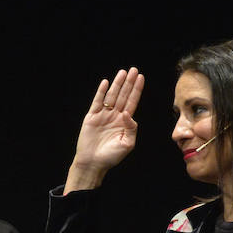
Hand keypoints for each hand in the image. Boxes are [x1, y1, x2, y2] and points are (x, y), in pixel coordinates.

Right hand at [65, 67, 144, 192]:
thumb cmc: (111, 156)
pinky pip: (97, 102)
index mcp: (124, 122)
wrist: (93, 163)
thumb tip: (128, 113)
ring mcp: (103, 116)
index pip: (132, 102)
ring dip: (117, 84)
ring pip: (111, 96)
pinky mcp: (92, 117)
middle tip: (134, 70)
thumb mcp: (128, 144)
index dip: (137, 90)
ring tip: (122, 72)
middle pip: (123, 95)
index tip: (141, 78)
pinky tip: (105, 83)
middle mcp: (114, 116)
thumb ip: (131, 128)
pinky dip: (101, 92)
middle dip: (129, 83)